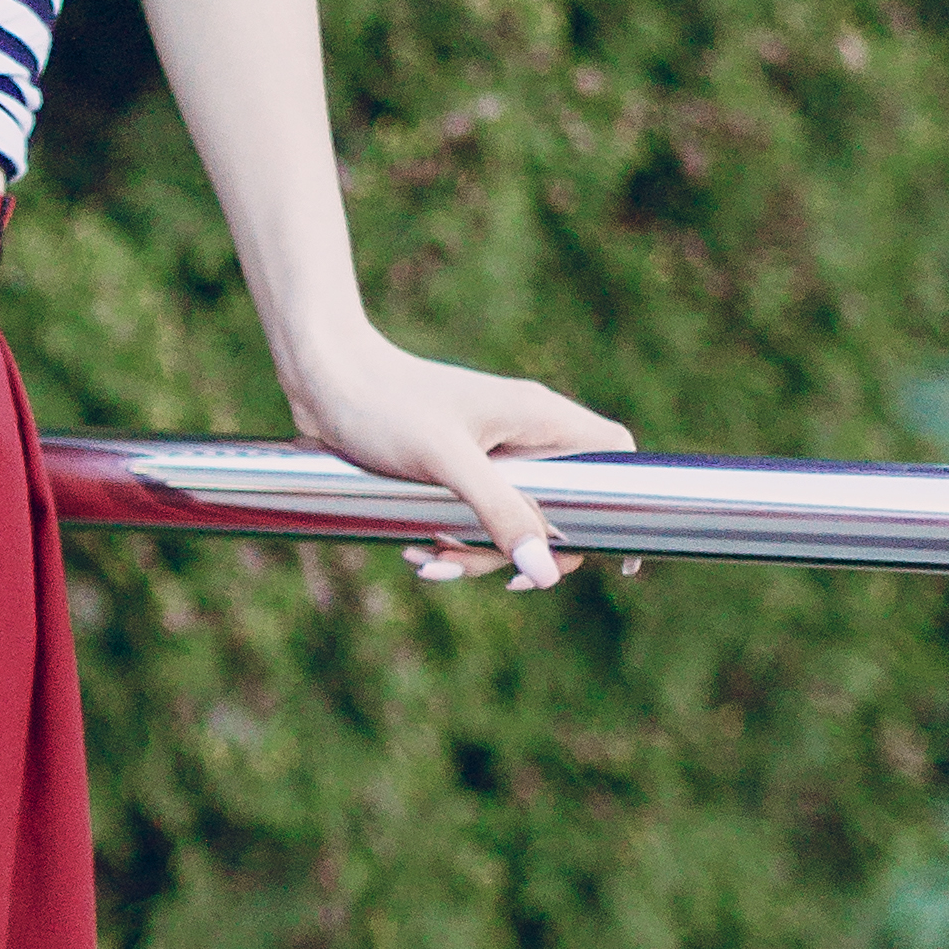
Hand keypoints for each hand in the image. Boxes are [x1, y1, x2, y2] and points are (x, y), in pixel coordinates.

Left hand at [276, 329, 631, 594]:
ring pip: (510, 520)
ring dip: (474, 553)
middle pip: (559, 508)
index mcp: (538, 417)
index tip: (618, 557)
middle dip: (519, 550)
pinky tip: (413, 551)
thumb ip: (500, 512)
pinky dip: (449, 540)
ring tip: (425, 562)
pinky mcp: (454, 465)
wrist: (321, 376)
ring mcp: (489, 450)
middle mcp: (522, 432)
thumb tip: (548, 573)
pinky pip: (472, 516)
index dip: (626, 502)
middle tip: (475, 570)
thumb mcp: (446, 462)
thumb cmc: (384, 405)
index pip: (613, 454)